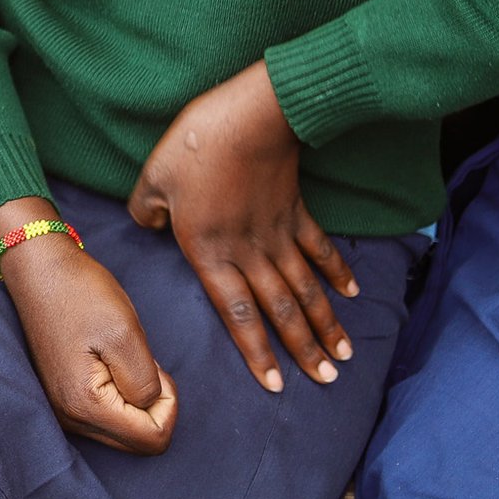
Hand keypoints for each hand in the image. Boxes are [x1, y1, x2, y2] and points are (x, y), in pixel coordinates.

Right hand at [0, 200, 176, 452]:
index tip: (154, 363)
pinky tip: (109, 360)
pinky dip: (120, 394)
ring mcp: (62, 409)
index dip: (169, 403)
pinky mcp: (61, 397)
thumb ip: (145, 383)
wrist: (37, 266)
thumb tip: (150, 406)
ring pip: (123, 431)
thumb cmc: (80, 292)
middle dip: (154, 404)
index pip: (153, 438)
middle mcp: (69, 417)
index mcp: (84, 404)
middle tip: (141, 359)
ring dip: (136, 399)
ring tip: (122, 356)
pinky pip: (106, 416)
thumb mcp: (126, 333)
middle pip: (138, 442)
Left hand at [128, 61, 357, 392]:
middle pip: (279, 310)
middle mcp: (248, 251)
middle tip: (326, 380)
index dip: (255, 350)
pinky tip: (352, 293)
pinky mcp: (297, 209)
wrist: (251, 115)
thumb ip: (146, 210)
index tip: (277, 383)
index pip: (234, 312)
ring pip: (305, 289)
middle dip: (303, 349)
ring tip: (343, 355)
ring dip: (325, 323)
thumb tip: (148, 225)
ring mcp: (278, 232)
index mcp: (209, 250)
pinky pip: (320, 248)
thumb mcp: (152, 177)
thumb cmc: (196, 146)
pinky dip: (337, 271)